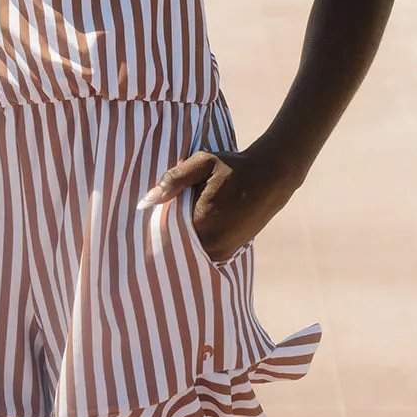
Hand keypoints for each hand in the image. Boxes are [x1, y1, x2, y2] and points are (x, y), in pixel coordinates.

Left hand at [137, 141, 294, 262]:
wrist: (270, 177)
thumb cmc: (234, 167)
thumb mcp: (202, 163)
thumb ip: (173, 180)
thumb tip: (146, 201)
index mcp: (202, 223)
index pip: (165, 232)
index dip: (157, 222)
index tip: (151, 214)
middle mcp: (212, 245)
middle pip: (177, 244)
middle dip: (168, 232)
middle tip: (167, 215)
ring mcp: (223, 252)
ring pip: (191, 250)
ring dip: (184, 238)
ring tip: (182, 218)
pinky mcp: (230, 253)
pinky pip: (204, 252)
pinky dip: (196, 242)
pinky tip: (197, 224)